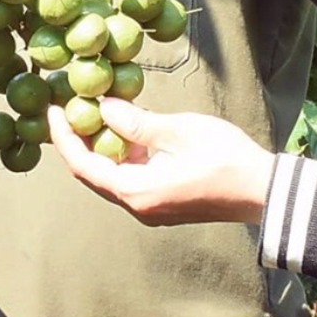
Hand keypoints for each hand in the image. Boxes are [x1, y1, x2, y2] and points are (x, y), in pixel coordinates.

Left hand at [46, 98, 276, 226]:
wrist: (263, 191)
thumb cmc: (224, 158)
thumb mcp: (177, 131)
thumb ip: (135, 121)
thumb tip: (103, 108)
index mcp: (136, 192)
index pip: (83, 165)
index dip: (63, 137)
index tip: (53, 110)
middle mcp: (137, 206)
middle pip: (92, 174)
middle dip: (78, 141)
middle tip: (68, 108)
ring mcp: (151, 208)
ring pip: (111, 176)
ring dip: (100, 147)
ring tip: (92, 113)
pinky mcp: (163, 203)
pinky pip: (130, 179)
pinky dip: (120, 155)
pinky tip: (122, 130)